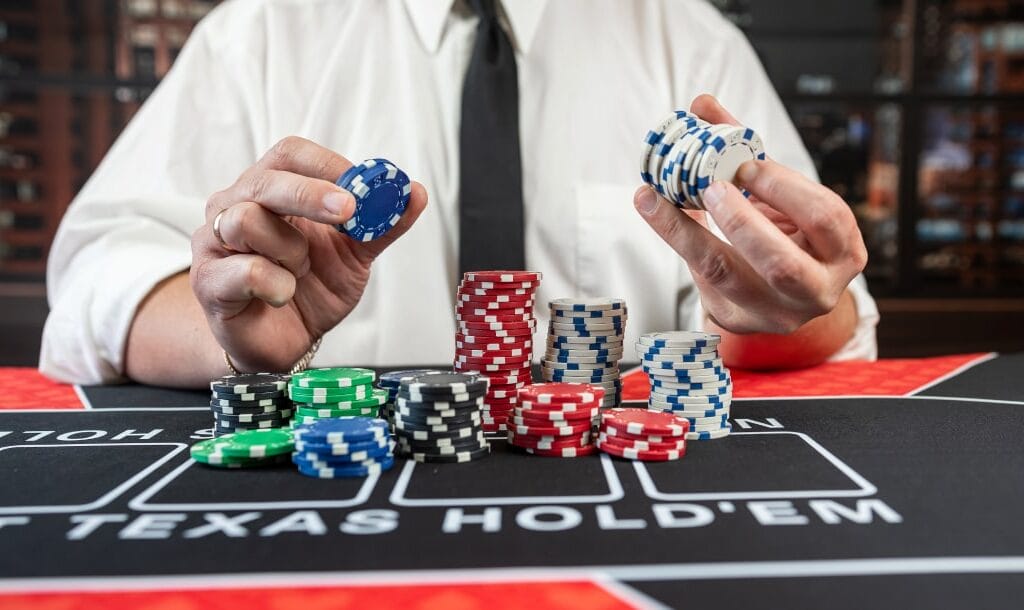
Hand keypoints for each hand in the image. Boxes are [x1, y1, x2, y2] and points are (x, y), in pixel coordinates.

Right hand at [190, 136, 426, 371]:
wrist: (283, 342)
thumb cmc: (311, 288)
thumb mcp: (355, 255)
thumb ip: (382, 224)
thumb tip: (415, 192)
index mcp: (271, 189)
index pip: (290, 154)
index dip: (327, 164)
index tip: (362, 186)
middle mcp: (235, 205)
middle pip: (266, 180)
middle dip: (312, 194)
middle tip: (349, 210)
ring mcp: (215, 241)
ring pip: (247, 220)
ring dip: (291, 250)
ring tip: (301, 271)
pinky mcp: (208, 281)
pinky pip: (244, 270)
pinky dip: (276, 284)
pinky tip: (283, 295)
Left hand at [634, 95, 866, 334]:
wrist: (782, 291)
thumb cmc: (786, 232)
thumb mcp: (780, 194)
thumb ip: (746, 149)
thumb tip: (703, 105)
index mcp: (843, 251)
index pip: (823, 217)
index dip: (785, 189)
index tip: (747, 165)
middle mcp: (817, 290)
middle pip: (781, 264)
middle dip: (742, 222)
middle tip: (709, 187)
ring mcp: (776, 313)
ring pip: (728, 276)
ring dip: (690, 232)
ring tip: (659, 197)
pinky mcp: (737, 319)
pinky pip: (698, 281)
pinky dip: (676, 241)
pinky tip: (655, 211)